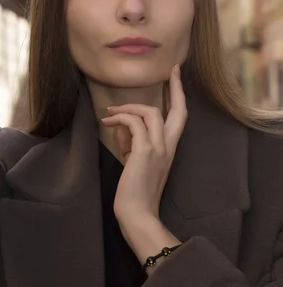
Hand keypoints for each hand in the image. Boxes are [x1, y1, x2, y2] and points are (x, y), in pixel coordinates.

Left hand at [101, 64, 186, 229]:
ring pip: (150, 112)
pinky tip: (108, 122)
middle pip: (179, 110)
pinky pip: (133, 123)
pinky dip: (120, 118)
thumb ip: (133, 145)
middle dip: (175, 87)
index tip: (174, 77)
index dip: (179, 96)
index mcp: (169, 150)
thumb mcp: (136, 164)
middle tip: (170, 71)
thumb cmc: (135, 194)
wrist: (138, 215)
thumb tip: (122, 129)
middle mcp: (168, 147)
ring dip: (128, 108)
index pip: (179, 118)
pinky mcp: (144, 151)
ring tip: (111, 113)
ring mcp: (158, 149)